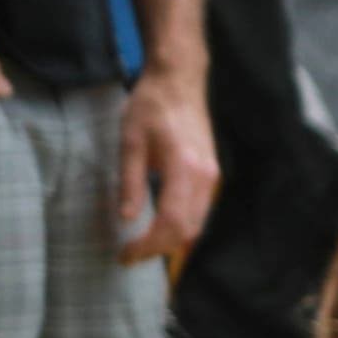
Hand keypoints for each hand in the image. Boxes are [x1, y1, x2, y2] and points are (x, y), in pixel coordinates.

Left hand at [116, 64, 220, 260]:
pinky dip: (180, 227)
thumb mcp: (130, 142)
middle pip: (187, 230)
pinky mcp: (212, 175)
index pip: (171, 221)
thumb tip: (126, 219)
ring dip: (169, 241)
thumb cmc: (150, 106)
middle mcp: (205, 176)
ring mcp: (213, 176)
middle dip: (158, 249)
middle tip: (128, 256)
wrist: (179, 81)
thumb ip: (130, 181)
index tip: (124, 254)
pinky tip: (158, 227)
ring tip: (140, 246)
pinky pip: (199, 212)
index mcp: (183, 167)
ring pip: (196, 224)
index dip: (148, 245)